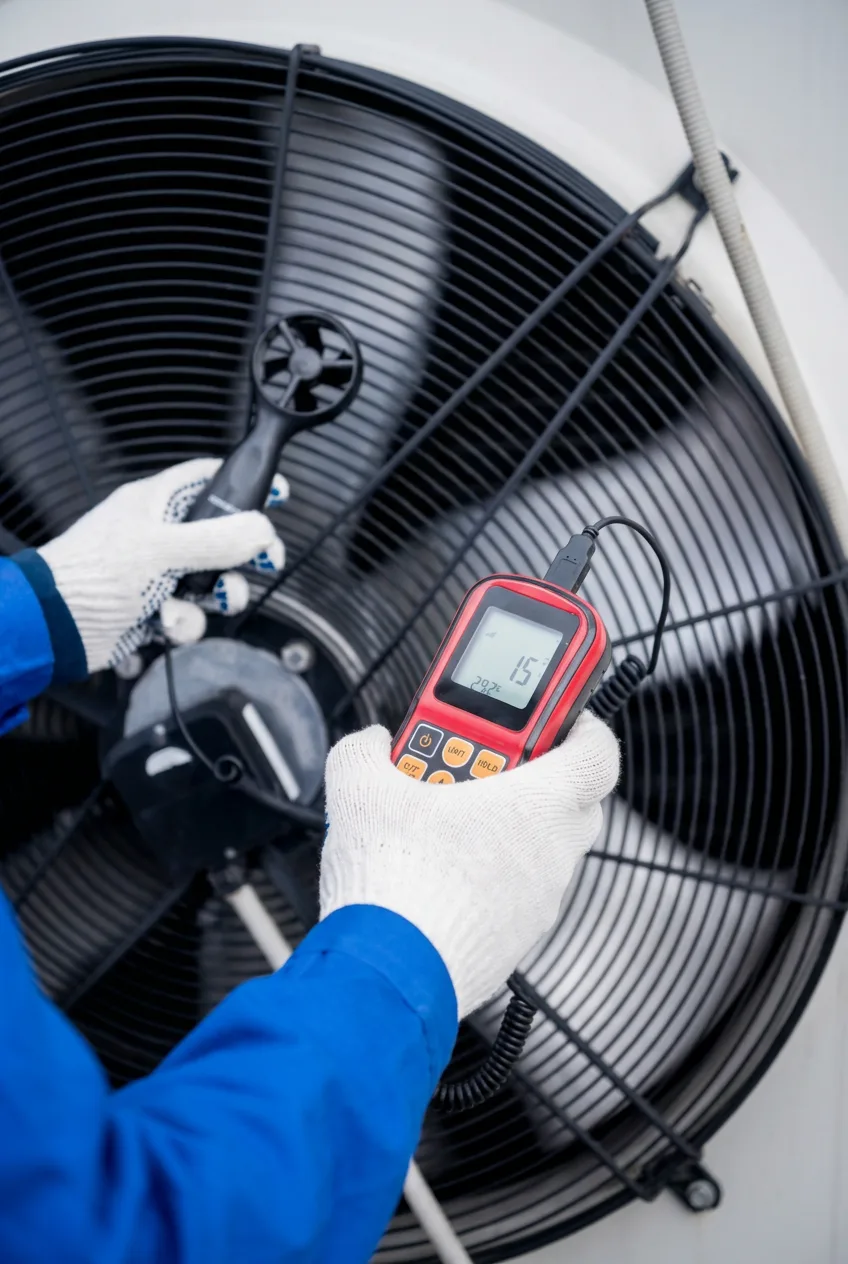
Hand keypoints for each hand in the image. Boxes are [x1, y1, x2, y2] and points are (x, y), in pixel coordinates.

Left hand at [39, 459, 287, 672]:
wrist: (53, 629)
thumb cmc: (90, 576)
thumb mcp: (160, 549)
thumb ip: (217, 540)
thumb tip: (264, 530)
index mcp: (157, 504)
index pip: (211, 480)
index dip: (247, 485)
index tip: (279, 495)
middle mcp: (160, 536)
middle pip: (224, 537)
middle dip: (245, 555)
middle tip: (265, 562)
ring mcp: (159, 575)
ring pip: (212, 583)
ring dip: (215, 598)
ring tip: (205, 603)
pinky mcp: (155, 611)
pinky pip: (191, 616)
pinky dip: (183, 625)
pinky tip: (162, 625)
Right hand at [320, 713, 618, 1016]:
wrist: (387, 973)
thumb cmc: (397, 882)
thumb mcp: (359, 785)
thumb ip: (366, 748)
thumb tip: (369, 745)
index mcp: (540, 804)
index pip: (600, 752)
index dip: (584, 726)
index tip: (560, 716)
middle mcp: (554, 853)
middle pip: (568, 797)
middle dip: (529, 774)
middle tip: (477, 763)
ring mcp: (540, 902)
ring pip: (539, 847)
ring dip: (505, 827)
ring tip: (442, 819)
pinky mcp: (518, 940)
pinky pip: (517, 890)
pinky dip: (489, 873)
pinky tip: (437, 870)